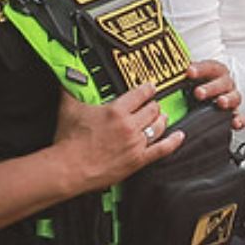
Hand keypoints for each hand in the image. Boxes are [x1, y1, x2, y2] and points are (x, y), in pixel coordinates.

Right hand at [52, 83, 183, 191]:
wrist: (68, 168)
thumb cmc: (69, 142)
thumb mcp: (69, 108)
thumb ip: (70, 88)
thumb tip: (66, 77)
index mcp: (116, 110)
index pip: (140, 94)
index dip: (148, 88)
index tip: (150, 87)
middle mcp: (129, 126)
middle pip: (152, 109)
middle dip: (153, 104)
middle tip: (152, 103)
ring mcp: (135, 144)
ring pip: (158, 126)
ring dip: (162, 119)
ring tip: (161, 116)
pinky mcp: (137, 161)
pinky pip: (162, 149)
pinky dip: (173, 142)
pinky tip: (179, 136)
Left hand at [188, 59, 244, 129]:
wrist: (214, 90)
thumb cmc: (202, 82)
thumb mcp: (193, 75)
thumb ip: (182, 75)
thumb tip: (166, 74)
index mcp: (215, 71)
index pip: (209, 67)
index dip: (200, 69)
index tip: (189, 72)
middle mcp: (225, 83)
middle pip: (221, 83)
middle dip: (210, 88)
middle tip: (199, 93)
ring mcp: (231, 97)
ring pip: (234, 97)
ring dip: (227, 100)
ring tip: (220, 103)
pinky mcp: (235, 112)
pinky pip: (241, 116)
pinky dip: (239, 120)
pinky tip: (234, 123)